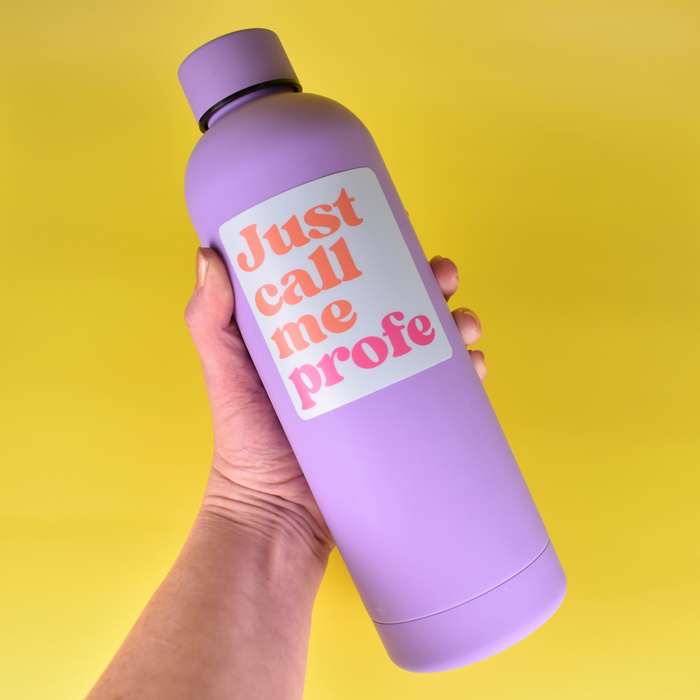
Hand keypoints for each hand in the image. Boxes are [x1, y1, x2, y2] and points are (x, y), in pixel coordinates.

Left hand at [184, 249, 485, 558]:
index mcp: (320, 335)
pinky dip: (467, 376)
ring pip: (433, 346)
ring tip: (466, 322)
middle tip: (445, 276)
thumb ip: (209, 320)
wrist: (275, 517)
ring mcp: (383, 394)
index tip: (398, 234)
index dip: (383, 254)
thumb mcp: (223, 373)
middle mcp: (357, 358)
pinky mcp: (403, 428)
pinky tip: (475, 366)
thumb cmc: (243, 444)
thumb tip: (210, 255)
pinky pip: (445, 396)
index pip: (358, 282)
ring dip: (459, 324)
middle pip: (405, 307)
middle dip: (434, 285)